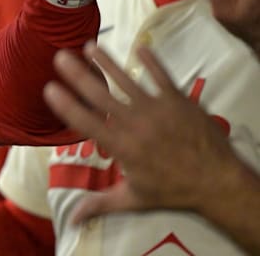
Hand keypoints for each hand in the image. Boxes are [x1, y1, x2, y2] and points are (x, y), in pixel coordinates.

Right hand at [43, 43, 237, 222]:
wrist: (217, 182)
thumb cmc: (173, 191)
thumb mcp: (133, 199)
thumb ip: (100, 204)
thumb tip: (72, 219)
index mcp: (122, 147)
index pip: (86, 122)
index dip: (66, 105)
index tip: (49, 88)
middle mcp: (135, 125)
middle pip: (100, 95)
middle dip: (78, 74)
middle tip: (60, 57)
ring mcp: (157, 110)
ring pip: (127, 80)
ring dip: (107, 62)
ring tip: (90, 46)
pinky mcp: (179, 101)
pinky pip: (161, 76)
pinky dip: (150, 62)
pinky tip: (139, 48)